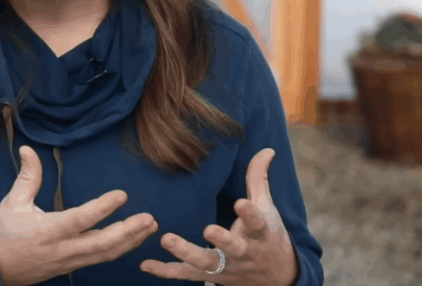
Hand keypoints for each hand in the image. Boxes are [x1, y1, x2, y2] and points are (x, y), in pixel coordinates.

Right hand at [0, 145, 158, 285]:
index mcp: (47, 231)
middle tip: (149, 218)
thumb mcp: (12, 203)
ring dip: (130, 241)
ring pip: (105, 254)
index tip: (121, 195)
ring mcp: (69, 261)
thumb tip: (28, 148)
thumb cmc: (2, 234)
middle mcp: (62, 249)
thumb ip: (27, 177)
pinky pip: (100, 259)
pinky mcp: (72, 266)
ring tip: (150, 226)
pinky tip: (134, 239)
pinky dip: (120, 249)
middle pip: (101, 244)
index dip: (102, 208)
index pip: (80, 220)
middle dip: (129, 232)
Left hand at [140, 148, 297, 285]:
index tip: (240, 202)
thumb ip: (259, 179)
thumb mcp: (267, 208)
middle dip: (222, 240)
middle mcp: (243, 252)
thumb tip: (267, 149)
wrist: (274, 277)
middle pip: (232, 248)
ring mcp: (226, 266)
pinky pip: (186, 274)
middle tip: (208, 229)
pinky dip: (166, 271)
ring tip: (166, 239)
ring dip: (186, 252)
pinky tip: (146, 264)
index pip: (256, 223)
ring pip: (206, 262)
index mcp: (259, 233)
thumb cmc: (267, 235)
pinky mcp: (210, 276)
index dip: (249, 213)